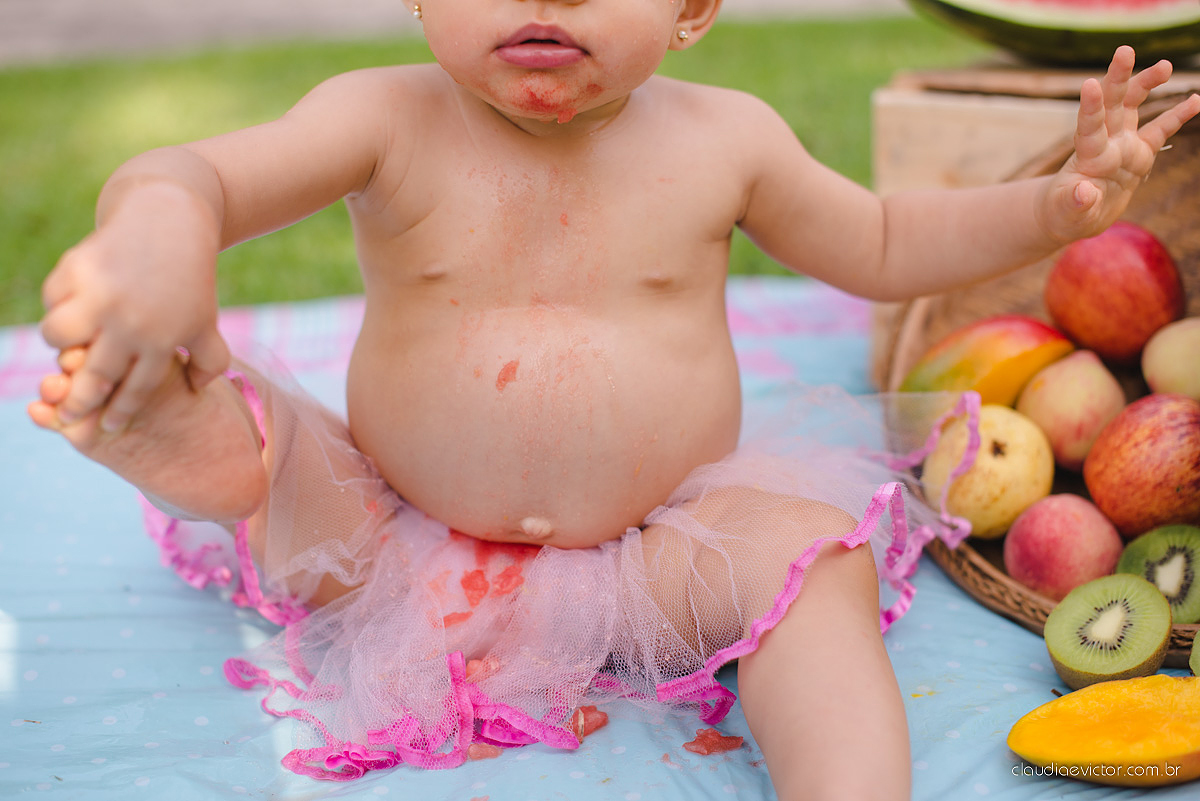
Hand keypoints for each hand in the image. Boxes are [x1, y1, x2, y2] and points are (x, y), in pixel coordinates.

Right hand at [38, 182, 229, 431]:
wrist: (169, 221)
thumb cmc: (188, 280)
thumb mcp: (206, 321)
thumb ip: (209, 361)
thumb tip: (196, 391)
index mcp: (164, 341)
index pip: (135, 390)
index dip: (118, 411)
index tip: (105, 426)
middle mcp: (131, 322)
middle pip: (93, 375)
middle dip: (77, 401)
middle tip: (67, 409)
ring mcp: (101, 295)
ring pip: (60, 336)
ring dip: (60, 342)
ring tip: (72, 341)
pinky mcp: (78, 268)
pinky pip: (52, 299)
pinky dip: (57, 302)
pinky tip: (73, 300)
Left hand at [1037, 45, 1199, 243]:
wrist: (1074, 215)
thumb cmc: (1064, 214)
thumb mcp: (1067, 214)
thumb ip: (1076, 203)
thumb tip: (1084, 192)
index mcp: (1087, 157)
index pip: (1088, 127)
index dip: (1090, 107)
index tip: (1089, 84)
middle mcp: (1105, 143)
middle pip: (1112, 105)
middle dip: (1118, 78)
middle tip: (1124, 50)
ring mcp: (1123, 145)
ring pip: (1134, 108)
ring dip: (1146, 84)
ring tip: (1166, 66)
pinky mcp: (1139, 154)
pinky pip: (1161, 131)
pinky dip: (1177, 116)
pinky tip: (1196, 100)